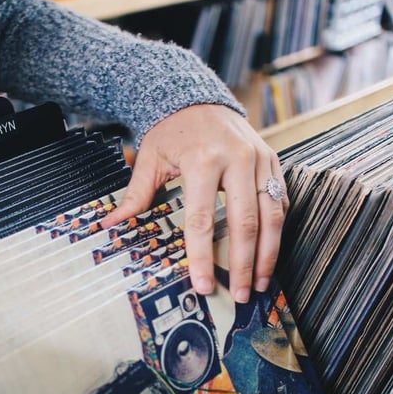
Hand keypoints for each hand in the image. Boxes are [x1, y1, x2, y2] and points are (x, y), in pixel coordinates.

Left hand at [101, 104, 287, 302]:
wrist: (197, 99)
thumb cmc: (171, 131)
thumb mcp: (149, 158)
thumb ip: (136, 195)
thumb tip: (111, 224)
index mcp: (203, 161)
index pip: (203, 220)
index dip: (204, 257)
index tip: (204, 285)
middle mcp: (237, 160)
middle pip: (245, 223)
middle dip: (244, 264)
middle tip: (240, 294)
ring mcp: (259, 159)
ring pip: (272, 215)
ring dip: (268, 254)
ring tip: (260, 282)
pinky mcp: (273, 160)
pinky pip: (281, 200)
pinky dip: (278, 230)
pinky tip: (270, 253)